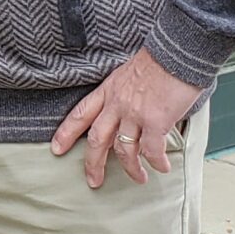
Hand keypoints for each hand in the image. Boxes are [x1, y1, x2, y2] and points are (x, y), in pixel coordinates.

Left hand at [51, 48, 201, 189]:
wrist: (178, 52)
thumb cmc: (159, 60)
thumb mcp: (129, 73)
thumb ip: (123, 93)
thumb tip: (127, 111)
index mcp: (108, 91)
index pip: (80, 114)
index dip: (66, 133)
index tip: (57, 148)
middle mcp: (117, 104)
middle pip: (97, 140)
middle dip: (93, 164)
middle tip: (93, 181)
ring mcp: (135, 114)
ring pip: (124, 150)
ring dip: (131, 168)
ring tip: (139, 178)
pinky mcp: (155, 122)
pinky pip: (152, 151)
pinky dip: (156, 163)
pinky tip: (161, 168)